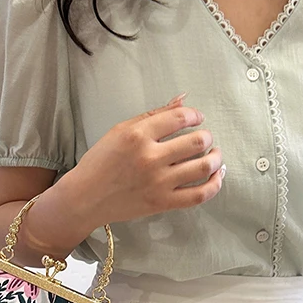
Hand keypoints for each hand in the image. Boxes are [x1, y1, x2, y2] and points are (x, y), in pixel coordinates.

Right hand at [70, 93, 225, 227]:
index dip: (195, 115)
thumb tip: (183, 99)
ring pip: (203, 166)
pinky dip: (215, 184)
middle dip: (207, 136)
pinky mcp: (162, 203)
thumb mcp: (120, 130)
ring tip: (214, 155)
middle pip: (197, 141)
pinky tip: (217, 175)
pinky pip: (199, 194)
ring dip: (216, 158)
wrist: (85, 198)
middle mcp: (150, 158)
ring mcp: (158, 183)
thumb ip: (153, 115)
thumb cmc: (100, 163)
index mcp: (137, 136)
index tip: (197, 118)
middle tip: (205, 138)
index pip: (180, 117)